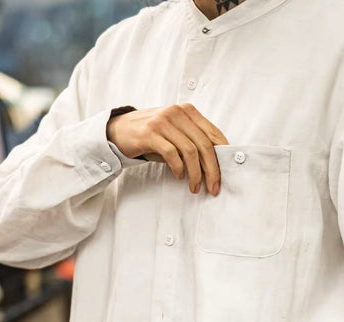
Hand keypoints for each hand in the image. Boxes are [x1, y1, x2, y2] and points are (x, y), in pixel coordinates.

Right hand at [106, 103, 228, 194]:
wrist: (118, 130)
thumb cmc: (152, 134)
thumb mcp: (175, 133)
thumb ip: (193, 140)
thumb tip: (215, 163)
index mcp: (188, 111)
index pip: (213, 134)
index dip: (223, 156)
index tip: (224, 174)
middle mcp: (177, 113)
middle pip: (204, 145)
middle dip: (212, 170)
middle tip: (213, 187)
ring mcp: (163, 122)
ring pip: (190, 151)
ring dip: (196, 173)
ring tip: (195, 187)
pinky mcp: (149, 133)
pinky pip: (171, 154)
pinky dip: (179, 168)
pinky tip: (179, 176)